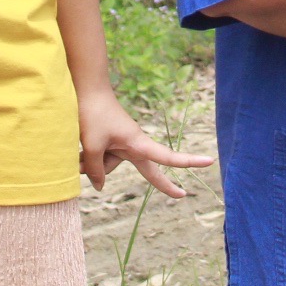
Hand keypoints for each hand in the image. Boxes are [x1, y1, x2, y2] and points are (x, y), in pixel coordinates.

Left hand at [76, 85, 215, 197]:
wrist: (85, 89)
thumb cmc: (93, 114)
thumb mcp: (91, 145)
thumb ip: (95, 170)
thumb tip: (98, 187)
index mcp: (137, 143)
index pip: (167, 156)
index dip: (187, 161)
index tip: (209, 161)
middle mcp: (132, 145)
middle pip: (146, 169)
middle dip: (162, 182)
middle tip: (181, 195)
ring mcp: (120, 144)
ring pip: (108, 165)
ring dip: (92, 161)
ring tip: (81, 143)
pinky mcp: (109, 142)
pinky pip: (99, 158)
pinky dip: (87, 157)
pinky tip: (76, 148)